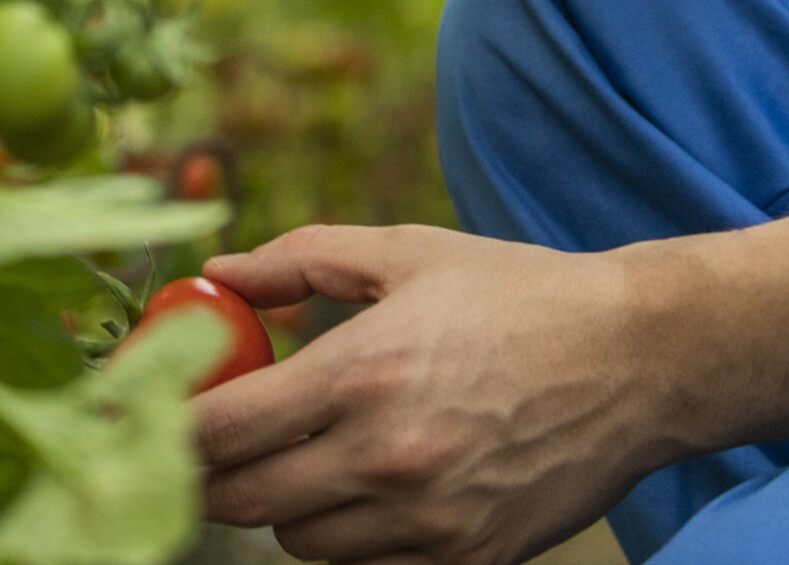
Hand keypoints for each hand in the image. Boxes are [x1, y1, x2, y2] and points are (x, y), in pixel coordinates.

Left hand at [195, 224, 660, 563]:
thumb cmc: (518, 296)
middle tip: (221, 440)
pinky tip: (374, 489)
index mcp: (363, 372)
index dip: (165, 428)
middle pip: (239, 504)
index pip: (217, 432)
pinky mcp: (467, 563)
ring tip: (318, 454)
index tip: (149, 414)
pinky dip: (349, 540)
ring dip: (285, 506)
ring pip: (297, 545)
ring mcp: (428, 523)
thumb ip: (300, 261)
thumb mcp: (408, 254)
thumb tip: (215, 275)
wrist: (638, 360)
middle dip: (211, 474)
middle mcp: (387, 458)